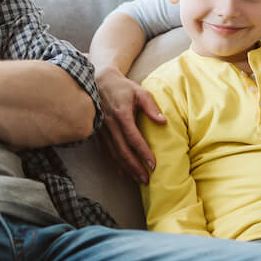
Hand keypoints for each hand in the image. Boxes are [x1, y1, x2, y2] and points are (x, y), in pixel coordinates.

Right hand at [94, 65, 164, 183]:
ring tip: (137, 179)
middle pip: (122, 151)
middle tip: (146, 179)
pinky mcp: (97, 131)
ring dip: (126, 168)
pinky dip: (114, 162)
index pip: (133, 138)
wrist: (99, 81)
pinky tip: (122, 171)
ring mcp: (101, 129)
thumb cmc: (122, 87)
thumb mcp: (139, 92)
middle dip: (135, 167)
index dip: (143, 153)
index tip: (153, 165)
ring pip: (113, 153)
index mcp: (121, 114)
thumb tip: (163, 122)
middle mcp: (109, 124)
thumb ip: (151, 107)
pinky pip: (105, 150)